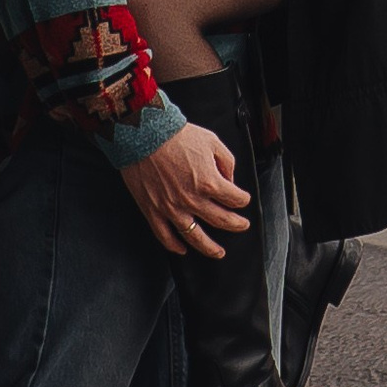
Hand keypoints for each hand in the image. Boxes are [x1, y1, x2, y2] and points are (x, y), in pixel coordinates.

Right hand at [118, 119, 250, 256]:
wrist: (143, 134)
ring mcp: (172, 208)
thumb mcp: (211, 141)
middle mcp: (192, 200)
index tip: (242, 199)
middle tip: (242, 226)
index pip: (235, 199)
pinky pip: (165, 236)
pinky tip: (182, 249)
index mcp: (209, 182)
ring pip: (196, 237)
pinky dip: (175, 246)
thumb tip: (229, 180)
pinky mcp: (153, 211)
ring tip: (218, 252)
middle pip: (222, 221)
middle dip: (236, 225)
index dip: (243, 199)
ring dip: (210, 248)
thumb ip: (227, 162)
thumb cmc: (175, 135)